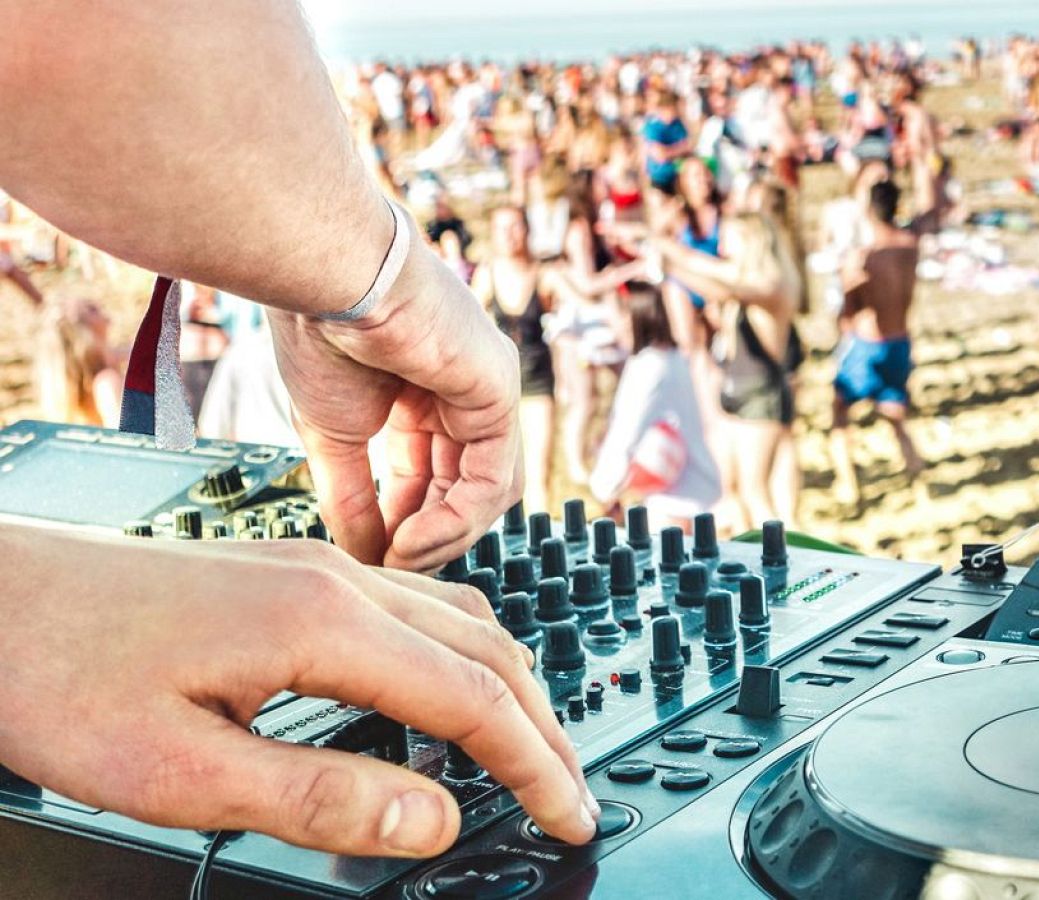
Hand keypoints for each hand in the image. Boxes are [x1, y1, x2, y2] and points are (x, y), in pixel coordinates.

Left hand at [0, 525, 598, 853]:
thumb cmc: (57, 672)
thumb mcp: (179, 772)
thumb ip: (318, 798)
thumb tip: (430, 819)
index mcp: (321, 622)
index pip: (474, 697)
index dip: (534, 764)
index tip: (569, 814)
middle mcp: (335, 580)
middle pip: (488, 648)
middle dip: (543, 726)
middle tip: (571, 792)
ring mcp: (314, 568)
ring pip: (459, 621)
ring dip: (509, 686)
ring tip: (529, 749)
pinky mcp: (290, 575)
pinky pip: (415, 608)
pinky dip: (463, 657)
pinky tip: (448, 691)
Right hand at [271, 246, 523, 570]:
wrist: (325, 278)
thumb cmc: (320, 334)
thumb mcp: (333, 435)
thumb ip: (352, 497)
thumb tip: (363, 557)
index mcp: (420, 396)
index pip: (427, 478)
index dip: (401, 524)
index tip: (371, 559)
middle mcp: (462, 393)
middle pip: (461, 488)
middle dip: (426, 535)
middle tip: (388, 567)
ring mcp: (487, 390)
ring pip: (486, 491)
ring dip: (444, 536)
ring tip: (398, 557)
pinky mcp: (499, 392)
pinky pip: (493, 476)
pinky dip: (456, 518)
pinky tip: (412, 538)